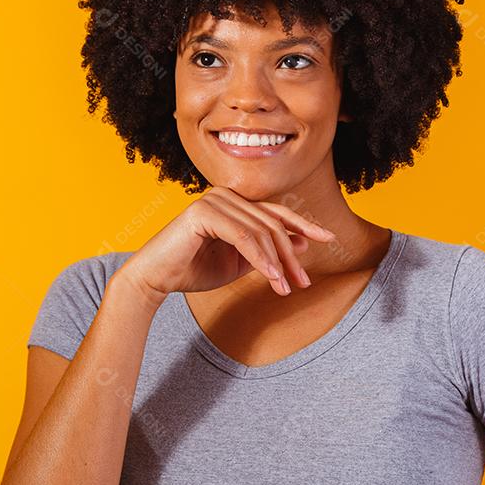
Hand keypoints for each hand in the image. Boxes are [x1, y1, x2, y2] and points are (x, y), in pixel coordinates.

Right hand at [119, 186, 335, 303]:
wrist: (156, 278)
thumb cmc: (194, 269)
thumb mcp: (240, 261)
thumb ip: (267, 250)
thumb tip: (302, 241)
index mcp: (234, 201)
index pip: (276, 212)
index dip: (304, 224)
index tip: (328, 239)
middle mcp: (225, 195)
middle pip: (272, 224)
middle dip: (291, 256)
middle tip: (302, 283)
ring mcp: (213, 200)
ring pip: (260, 232)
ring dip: (277, 263)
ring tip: (286, 289)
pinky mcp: (203, 212)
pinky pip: (243, 237)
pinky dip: (260, 259)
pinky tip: (271, 278)